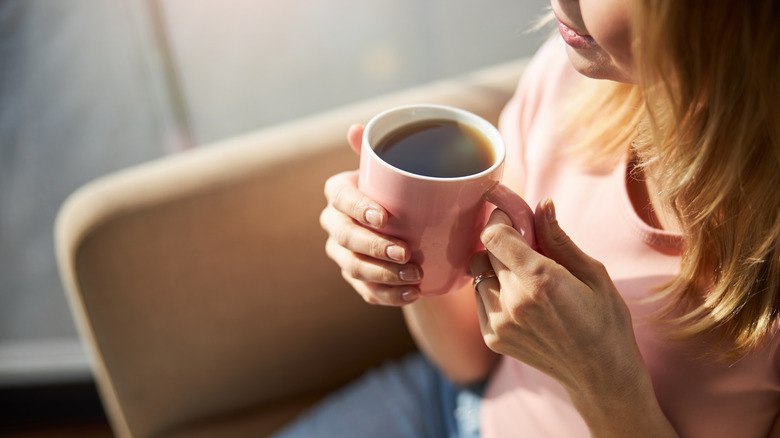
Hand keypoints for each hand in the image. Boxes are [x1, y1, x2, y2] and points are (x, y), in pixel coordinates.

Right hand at [319, 125, 422, 305]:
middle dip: (374, 248)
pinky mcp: (356, 278)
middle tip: (406, 253)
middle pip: (345, 238)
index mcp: (340, 192)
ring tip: (415, 277)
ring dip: (384, 275)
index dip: (359, 209)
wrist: (414, 224)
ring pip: (353, 268)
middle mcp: (335, 223)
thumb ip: (382, 150)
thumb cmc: (403, 190)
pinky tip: (412, 293)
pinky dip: (389, 295)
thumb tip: (356, 129)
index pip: (341, 198)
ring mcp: (342, 253)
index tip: (385, 217)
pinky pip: (366, 290)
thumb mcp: (398, 169)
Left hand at [471, 193, 647, 407]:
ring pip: (477, 275)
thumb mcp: (592, 274)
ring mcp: (500, 322)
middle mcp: (513, 301)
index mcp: (540, 279)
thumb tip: (541, 205)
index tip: (513, 217)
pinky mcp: (493, 337)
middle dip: (501, 242)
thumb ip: (558, 239)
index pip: (494, 235)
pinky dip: (493, 291)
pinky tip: (520, 298)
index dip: (501, 220)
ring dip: (495, 267)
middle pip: (484, 252)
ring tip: (524, 276)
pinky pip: (479, 299)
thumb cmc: (605, 320)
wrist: (601, 374)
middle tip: (524, 245)